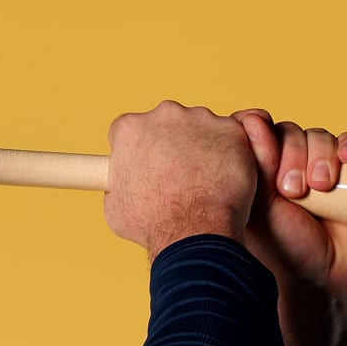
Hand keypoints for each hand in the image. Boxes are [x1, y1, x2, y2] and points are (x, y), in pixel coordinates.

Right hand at [102, 102, 260, 257]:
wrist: (194, 231)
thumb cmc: (152, 224)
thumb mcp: (115, 206)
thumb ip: (117, 184)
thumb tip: (119, 185)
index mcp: (130, 129)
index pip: (129, 128)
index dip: (136, 147)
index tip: (144, 163)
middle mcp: (164, 114)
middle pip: (166, 122)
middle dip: (170, 143)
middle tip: (176, 175)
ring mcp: (201, 119)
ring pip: (200, 128)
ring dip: (200, 147)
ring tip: (202, 181)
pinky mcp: (231, 130)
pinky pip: (229, 138)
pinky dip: (228, 154)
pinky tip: (222, 178)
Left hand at [233, 111, 346, 301]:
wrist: (318, 277)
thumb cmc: (279, 247)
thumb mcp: (258, 204)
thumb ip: (256, 161)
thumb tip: (253, 118)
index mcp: (255, 170)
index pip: (257, 130)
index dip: (261, 132)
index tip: (264, 152)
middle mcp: (285, 165)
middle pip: (289, 131)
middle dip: (292, 155)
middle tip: (292, 190)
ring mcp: (318, 168)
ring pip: (319, 137)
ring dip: (321, 157)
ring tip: (320, 188)